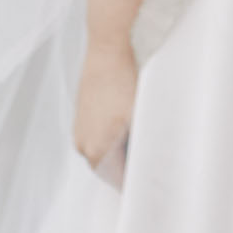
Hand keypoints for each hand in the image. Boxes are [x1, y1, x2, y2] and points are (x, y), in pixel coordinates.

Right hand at [73, 32, 137, 185]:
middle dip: (126, 169)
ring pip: (101, 152)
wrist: (108, 48)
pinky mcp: (81, 114)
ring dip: (118, 153)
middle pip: (108, 169)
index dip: (135, 183)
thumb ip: (143, 146)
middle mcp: (83, 144)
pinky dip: (110, 137)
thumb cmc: (127, 80)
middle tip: (150, 167)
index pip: (118, 181)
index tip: (151, 184)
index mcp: (97, 150)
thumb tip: (152, 162)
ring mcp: (80, 128)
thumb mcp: (141, 118)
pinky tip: (126, 127)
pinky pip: (97, 136)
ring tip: (139, 146)